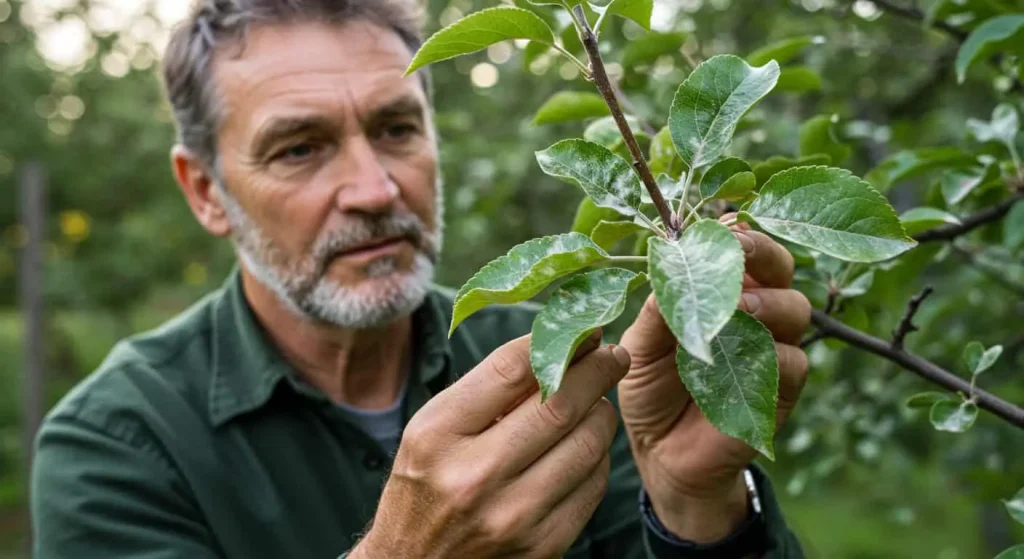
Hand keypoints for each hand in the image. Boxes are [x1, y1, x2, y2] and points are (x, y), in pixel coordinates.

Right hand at [352, 333, 629, 558]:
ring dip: (602, 412)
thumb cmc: (424, 487)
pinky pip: (593, 485)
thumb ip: (487, 392)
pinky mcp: (543, 545)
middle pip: (560, 405)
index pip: (512, 370)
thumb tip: (557, 347)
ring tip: (597, 401)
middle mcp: (474, 476)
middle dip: (598, 371)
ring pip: (588, 443)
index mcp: (437, 435)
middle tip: (614, 354)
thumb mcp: (433, 431)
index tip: (585, 331)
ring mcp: (513, 516)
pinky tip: (587, 446)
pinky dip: (597, 457)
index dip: (558, 343)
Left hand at [617, 216, 810, 542]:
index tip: (718, 223)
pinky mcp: (782, 387)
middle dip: (762, 251)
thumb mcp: (639, 347)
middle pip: (779, 265)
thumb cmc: (648, 388)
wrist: (660, 452)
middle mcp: (752, 308)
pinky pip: (794, 361)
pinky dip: (774, 354)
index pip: (737, 245)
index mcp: (718, 288)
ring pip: (794, 307)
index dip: (734, 230)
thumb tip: (668, 265)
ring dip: (769, 301)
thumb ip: (656, 312)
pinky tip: (748, 353)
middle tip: (740, 247)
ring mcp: (772, 345)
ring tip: (739, 305)